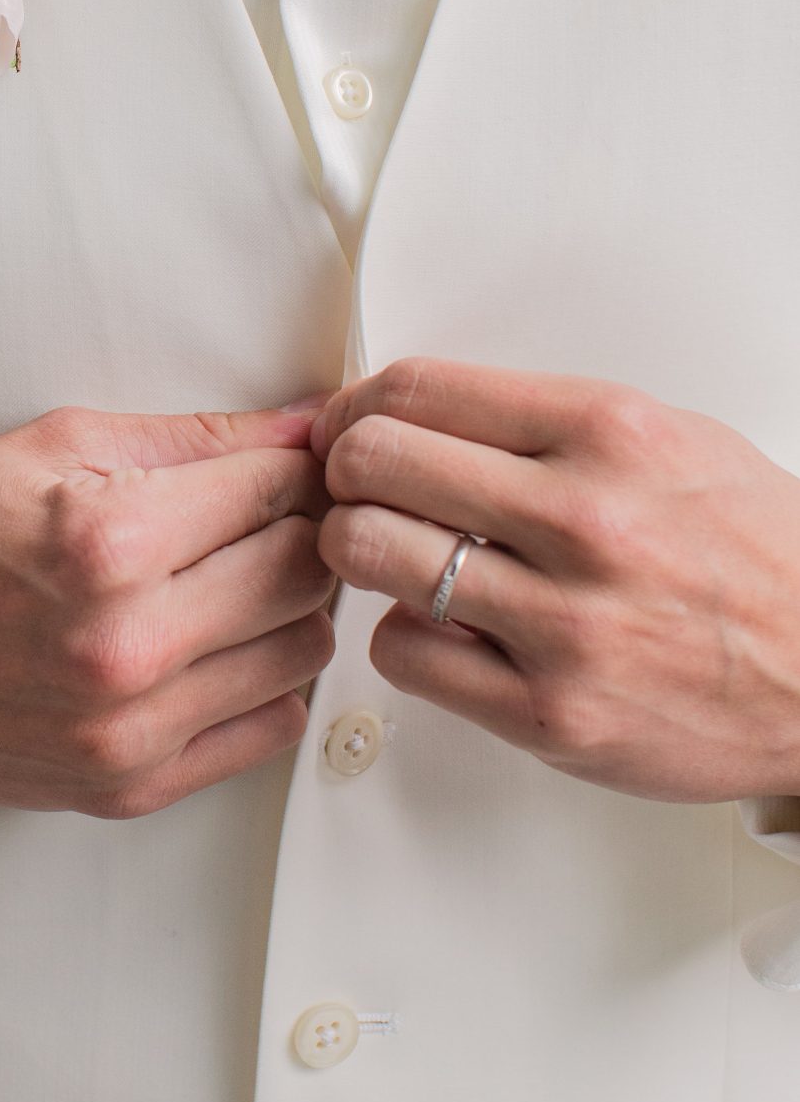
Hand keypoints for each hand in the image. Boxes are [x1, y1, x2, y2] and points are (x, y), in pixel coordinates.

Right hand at [0, 399, 336, 817]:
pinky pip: (267, 730)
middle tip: (259, 513)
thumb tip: (305, 428)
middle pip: (303, 572)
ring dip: (283, 609)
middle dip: (296, 529)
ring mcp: (130, 730)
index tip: (283, 460)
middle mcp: (126, 646)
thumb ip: (193, 439)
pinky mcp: (129, 787)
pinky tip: (208, 645)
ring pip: (301, 654)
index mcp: (108, 543)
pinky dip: (258, 682)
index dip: (290, 464)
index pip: (277, 489)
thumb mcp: (54, 447)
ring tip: (227, 578)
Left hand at [311, 356, 799, 802]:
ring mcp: (566, 621)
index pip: (420, 389)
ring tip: (394, 557)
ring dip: (360, 551)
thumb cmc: (761, 559)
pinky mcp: (553, 712)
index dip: (358, 404)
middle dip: (344, 472)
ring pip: (370, 553)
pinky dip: (404, 638)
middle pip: (374, 461)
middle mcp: (585, 518)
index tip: (350, 422)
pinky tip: (443, 628)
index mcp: (611, 432)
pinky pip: (404, 653)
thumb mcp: (671, 442)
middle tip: (357, 491)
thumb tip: (426, 412)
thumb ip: (549, 424)